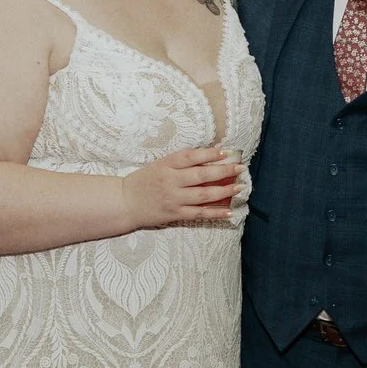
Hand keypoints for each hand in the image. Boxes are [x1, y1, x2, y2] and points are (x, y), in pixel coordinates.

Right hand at [119, 146, 240, 228]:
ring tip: (239, 187)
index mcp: (166, 165)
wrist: (125, 202)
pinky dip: (215, 213)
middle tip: (240, 168)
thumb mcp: (160, 165)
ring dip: (224, 191)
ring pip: (203, 195)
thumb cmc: (145, 181)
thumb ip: (181, 162)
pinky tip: (229, 212)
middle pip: (201, 175)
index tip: (226, 152)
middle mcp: (170, 181)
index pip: (190, 156)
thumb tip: (210, 156)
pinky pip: (199, 214)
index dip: (209, 154)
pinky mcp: (174, 214)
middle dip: (224, 171)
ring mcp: (173, 199)